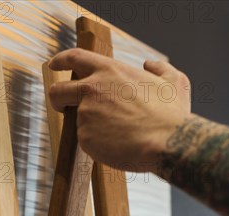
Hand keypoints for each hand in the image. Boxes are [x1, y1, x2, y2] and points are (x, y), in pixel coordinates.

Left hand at [49, 49, 191, 171]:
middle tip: (63, 107)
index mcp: (109, 71)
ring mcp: (85, 116)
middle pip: (58, 91)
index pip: (74, 58)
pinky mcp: (85, 139)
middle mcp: (91, 91)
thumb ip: (159, 69)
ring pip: (79, 122)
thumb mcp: (173, 81)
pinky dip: (99, 145)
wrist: (167, 143)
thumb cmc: (172, 115)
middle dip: (57, 99)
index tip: (55, 65)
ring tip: (118, 134)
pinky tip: (118, 145)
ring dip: (94, 128)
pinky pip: (88, 142)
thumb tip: (149, 65)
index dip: (61, 60)